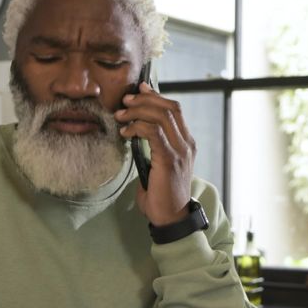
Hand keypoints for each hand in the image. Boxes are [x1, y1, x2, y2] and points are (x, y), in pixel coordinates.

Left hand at [115, 82, 196, 226]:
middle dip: (145, 99)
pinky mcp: (170, 159)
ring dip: (137, 111)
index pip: (174, 110)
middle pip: (169, 107)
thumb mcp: (158, 166)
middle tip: (125, 101)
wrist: (172, 218)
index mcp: (186, 143)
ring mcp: (180, 151)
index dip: (155, 96)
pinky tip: (126, 133)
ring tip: (121, 116)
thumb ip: (152, 149)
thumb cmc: (162, 196)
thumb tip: (135, 135)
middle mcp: (187, 144)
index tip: (138, 89)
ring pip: (161, 116)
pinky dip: (137, 127)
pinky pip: (154, 132)